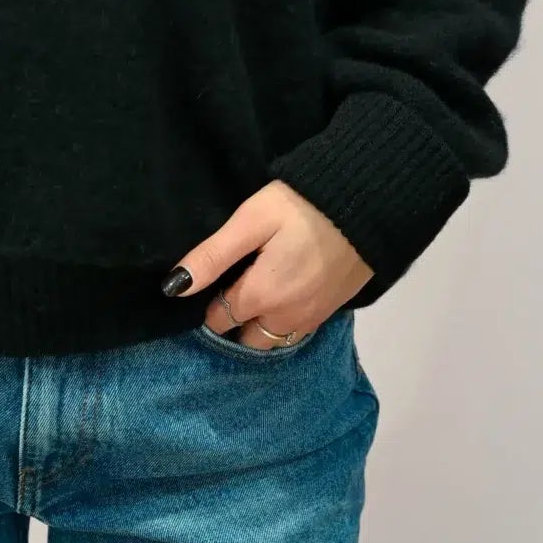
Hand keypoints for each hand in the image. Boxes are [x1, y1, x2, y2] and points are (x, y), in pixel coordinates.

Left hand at [164, 180, 374, 345]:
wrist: (368, 203)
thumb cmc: (301, 207)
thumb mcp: (250, 222)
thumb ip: (213, 256)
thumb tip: (174, 288)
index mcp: (261, 297)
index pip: (220, 320)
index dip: (208, 306)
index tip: (207, 287)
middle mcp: (286, 318)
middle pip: (248, 339)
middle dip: (234, 325)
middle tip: (228, 294)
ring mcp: (313, 317)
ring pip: (275, 339)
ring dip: (260, 329)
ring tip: (253, 299)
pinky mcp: (333, 309)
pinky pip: (299, 330)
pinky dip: (284, 323)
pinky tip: (282, 298)